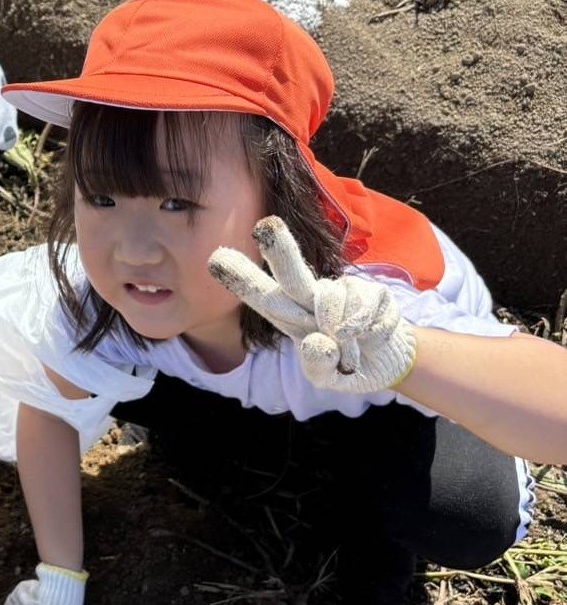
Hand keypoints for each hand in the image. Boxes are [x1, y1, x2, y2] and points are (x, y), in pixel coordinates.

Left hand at [208, 215, 416, 393]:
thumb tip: (318, 341)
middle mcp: (312, 297)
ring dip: (342, 335)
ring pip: (334, 302)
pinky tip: (368, 337)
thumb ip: (319, 366)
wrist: (388, 362)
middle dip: (280, 251)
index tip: (215, 258)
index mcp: (290, 317)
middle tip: (266, 226)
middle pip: (292, 274)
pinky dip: (364, 330)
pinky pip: (363, 309)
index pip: (262, 297)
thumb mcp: (327, 377)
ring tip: (351, 351)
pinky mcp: (373, 292)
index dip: (242, 279)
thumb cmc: (345, 366)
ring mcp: (343, 291)